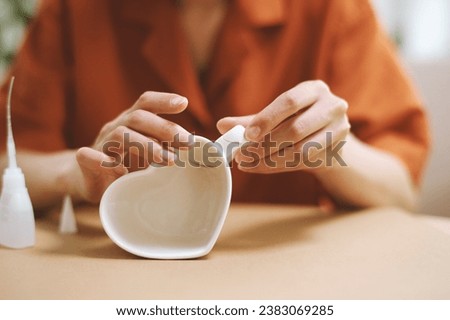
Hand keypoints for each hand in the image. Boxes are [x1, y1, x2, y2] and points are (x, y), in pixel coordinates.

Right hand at [68, 92, 190, 202]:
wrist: (88, 179)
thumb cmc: (125, 165)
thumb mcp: (148, 153)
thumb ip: (166, 147)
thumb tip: (198, 148)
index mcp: (131, 122)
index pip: (145, 103)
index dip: (163, 100)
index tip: (184, 103)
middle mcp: (116, 127)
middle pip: (138, 117)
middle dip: (165, 128)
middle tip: (187, 143)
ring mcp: (100, 144)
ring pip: (120, 134)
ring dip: (147, 145)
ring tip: (168, 160)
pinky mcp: (85, 163)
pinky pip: (87, 156)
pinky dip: (103, 161)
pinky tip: (121, 171)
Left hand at [217, 80, 349, 172]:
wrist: (326, 140)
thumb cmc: (297, 121)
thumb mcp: (275, 117)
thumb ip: (250, 121)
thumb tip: (222, 126)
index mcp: (314, 89)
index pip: (289, 101)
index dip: (267, 119)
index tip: (246, 135)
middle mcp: (332, 105)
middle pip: (295, 129)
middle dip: (265, 145)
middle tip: (242, 155)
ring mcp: (339, 129)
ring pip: (301, 150)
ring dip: (270, 160)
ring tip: (248, 163)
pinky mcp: (339, 151)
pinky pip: (304, 163)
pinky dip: (279, 167)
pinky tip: (261, 167)